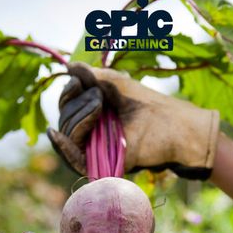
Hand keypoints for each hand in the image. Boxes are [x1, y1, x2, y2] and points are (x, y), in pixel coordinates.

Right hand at [48, 62, 219, 179]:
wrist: (176, 130)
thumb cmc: (152, 107)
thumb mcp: (117, 85)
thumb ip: (91, 77)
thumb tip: (68, 66)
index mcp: (95, 113)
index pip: (67, 104)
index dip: (68, 92)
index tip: (79, 81)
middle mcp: (92, 133)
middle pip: (64, 118)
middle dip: (76, 103)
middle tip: (101, 98)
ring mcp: (96, 150)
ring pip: (67, 134)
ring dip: (78, 117)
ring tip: (100, 106)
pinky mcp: (102, 166)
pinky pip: (73, 159)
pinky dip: (63, 147)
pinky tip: (56, 136)